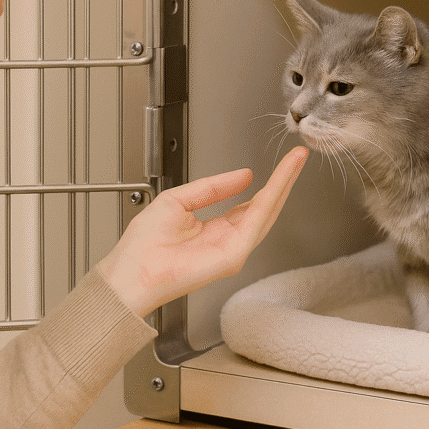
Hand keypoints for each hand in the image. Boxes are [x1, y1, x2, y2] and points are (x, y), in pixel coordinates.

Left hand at [97, 147, 307, 316]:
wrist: (131, 272)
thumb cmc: (143, 247)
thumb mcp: (178, 200)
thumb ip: (212, 188)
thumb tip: (244, 176)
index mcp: (214, 230)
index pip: (248, 204)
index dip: (266, 182)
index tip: (281, 162)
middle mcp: (228, 241)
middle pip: (264, 207)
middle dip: (283, 180)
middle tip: (298, 157)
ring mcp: (233, 250)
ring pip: (266, 212)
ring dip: (283, 185)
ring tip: (296, 162)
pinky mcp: (233, 256)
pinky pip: (256, 222)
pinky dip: (271, 199)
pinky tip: (279, 181)